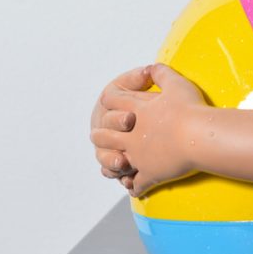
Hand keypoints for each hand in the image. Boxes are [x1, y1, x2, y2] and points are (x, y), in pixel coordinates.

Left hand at [90, 63, 208, 196]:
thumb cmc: (190, 109)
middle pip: (104, 134)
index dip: (110, 99)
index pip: (111, 101)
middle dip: (100, 135)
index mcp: (136, 111)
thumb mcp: (177, 83)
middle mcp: (131, 135)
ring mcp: (138, 156)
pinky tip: (133, 187)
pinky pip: (137, 183)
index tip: (109, 100)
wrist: (199, 136)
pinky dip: (134, 185)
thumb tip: (152, 67)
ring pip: (115, 160)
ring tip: (113, 163)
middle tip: (97, 135)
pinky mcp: (149, 173)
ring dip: (111, 161)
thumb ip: (161, 73)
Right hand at [90, 66, 150, 189]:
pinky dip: (121, 178)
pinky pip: (115, 175)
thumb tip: (148, 70)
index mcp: (109, 109)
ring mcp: (109, 148)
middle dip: (114, 139)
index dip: (118, 116)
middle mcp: (105, 129)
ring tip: (124, 164)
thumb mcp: (140, 85)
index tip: (132, 119)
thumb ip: (140, 77)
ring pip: (105, 158)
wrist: (150, 120)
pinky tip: (130, 182)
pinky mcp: (118, 165)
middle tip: (128, 145)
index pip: (108, 114)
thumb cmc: (143, 99)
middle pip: (102, 137)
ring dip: (112, 161)